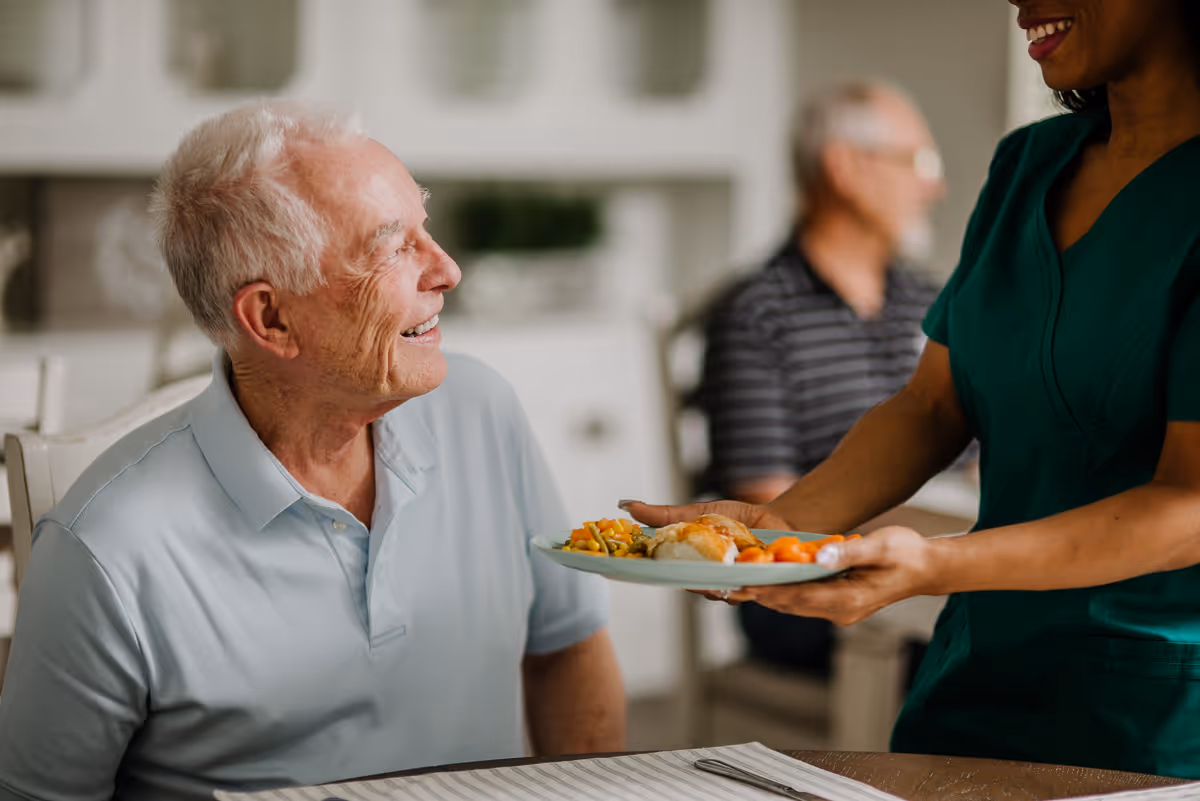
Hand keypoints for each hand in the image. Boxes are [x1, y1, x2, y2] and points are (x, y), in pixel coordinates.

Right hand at [617, 498, 790, 603]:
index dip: (652, 570)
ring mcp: (732, 588)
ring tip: (712, 571)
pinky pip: (741, 591)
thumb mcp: (697, 512)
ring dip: (711, 581)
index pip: (668, 572)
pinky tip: (738, 575)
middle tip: (683, 568)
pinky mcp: (755, 589)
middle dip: (685, 577)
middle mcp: (710, 581)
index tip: (637, 563)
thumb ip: (665, 515)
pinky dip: (738, 583)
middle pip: (690, 585)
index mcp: (694, 565)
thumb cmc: (739, 519)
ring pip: (713, 591)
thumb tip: (626, 505)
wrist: (782, 520)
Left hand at [730, 526, 937, 624]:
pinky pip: (805, 600)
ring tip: (741, 579)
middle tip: (731, 581)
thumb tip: (820, 557)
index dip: (770, 590)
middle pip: (792, 604)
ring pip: (796, 604)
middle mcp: (841, 612)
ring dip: (771, 593)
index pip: (799, 597)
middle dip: (762, 593)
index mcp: (848, 600)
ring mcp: (840, 611)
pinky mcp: (839, 604)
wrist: (926, 568)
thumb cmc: (905, 553)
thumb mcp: (880, 546)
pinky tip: (769, 578)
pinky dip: (786, 590)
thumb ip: (849, 552)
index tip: (745, 582)